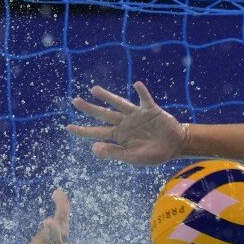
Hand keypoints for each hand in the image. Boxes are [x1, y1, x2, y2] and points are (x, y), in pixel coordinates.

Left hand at [67, 81, 187, 166]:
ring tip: (94, 90)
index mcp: (119, 136)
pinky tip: (137, 84)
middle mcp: (125, 123)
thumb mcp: (134, 158)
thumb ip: (114, 153)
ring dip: (107, 97)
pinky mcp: (151, 110)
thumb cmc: (154, 154)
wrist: (176, 145)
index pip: (97, 132)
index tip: (68, 128)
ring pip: (119, 104)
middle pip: (104, 114)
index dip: (83, 131)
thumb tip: (93, 148)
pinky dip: (142, 92)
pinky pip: (145, 99)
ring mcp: (137, 115)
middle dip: (90, 108)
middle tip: (75, 101)